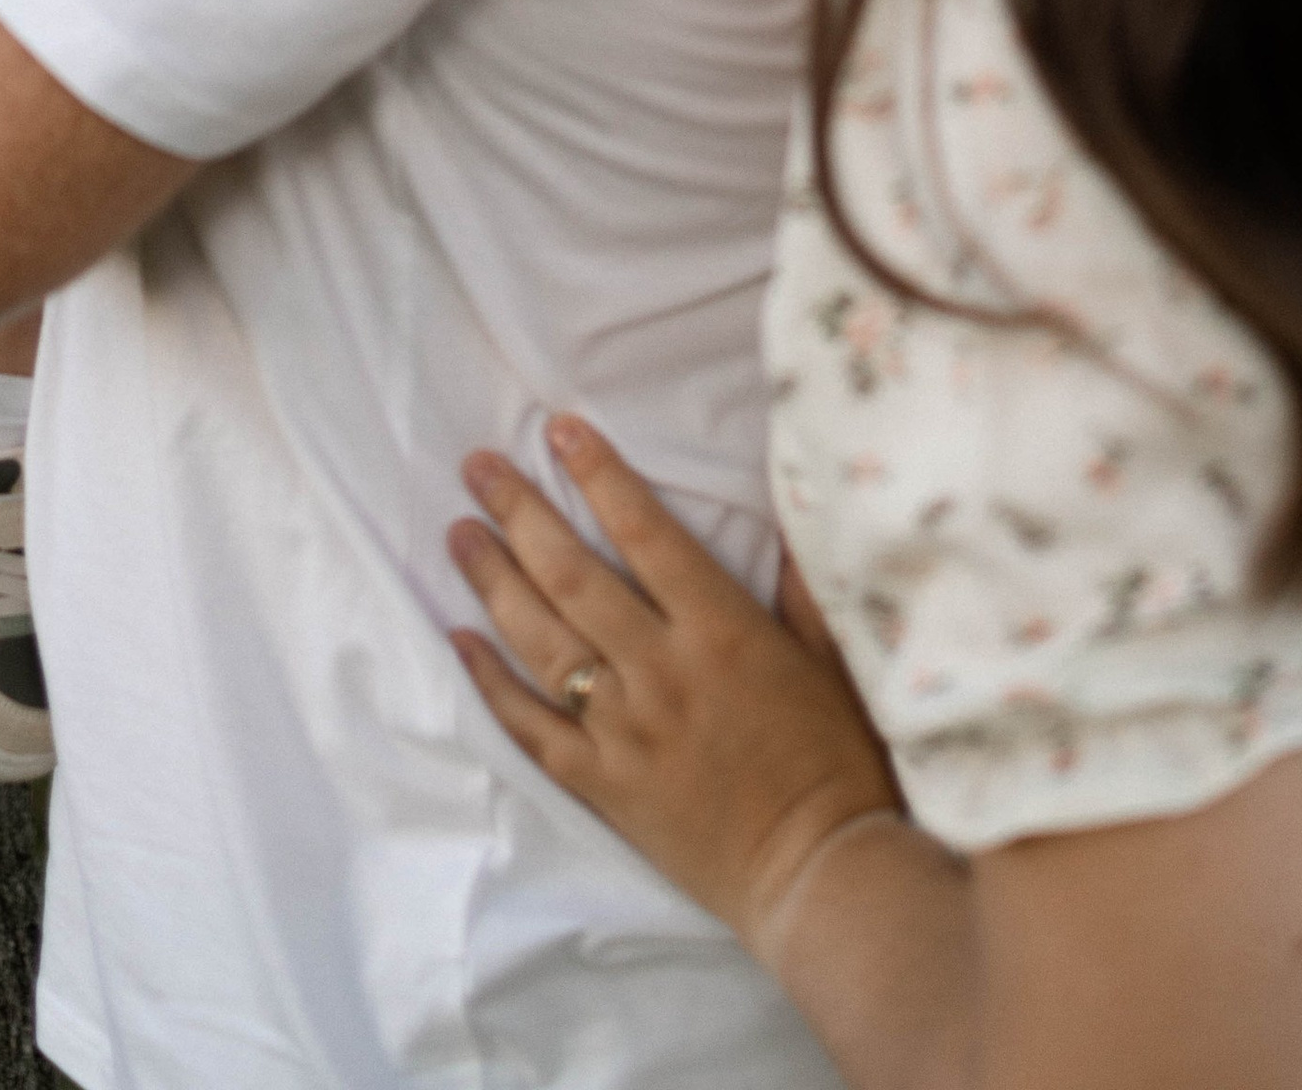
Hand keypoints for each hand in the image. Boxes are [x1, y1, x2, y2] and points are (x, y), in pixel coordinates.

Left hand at [449, 415, 898, 955]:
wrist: (821, 875)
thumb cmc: (843, 762)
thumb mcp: (836, 658)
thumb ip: (800, 585)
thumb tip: (786, 510)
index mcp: (721, 629)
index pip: (644, 532)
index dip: (599, 474)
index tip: (558, 427)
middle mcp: (662, 670)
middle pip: (573, 575)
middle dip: (520, 512)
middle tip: (477, 466)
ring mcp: (626, 730)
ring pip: (543, 641)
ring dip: (495, 581)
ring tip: (459, 532)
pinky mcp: (605, 784)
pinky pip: (532, 727)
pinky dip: (490, 684)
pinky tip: (460, 641)